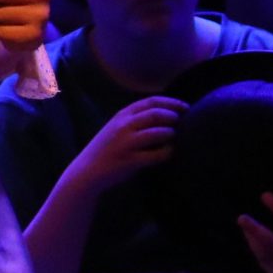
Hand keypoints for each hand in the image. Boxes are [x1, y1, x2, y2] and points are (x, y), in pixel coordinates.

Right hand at [66, 95, 184, 194]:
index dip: (172, 102)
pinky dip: (166, 152)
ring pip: (156, 133)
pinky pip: (155, 155)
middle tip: (185, 121)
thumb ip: (136, 119)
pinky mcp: (129, 161)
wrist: (87, 170)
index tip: (185, 107)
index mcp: (122, 115)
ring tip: (176, 136)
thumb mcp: (117, 127)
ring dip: (171, 133)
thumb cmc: (107, 148)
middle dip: (174, 116)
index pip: (151, 101)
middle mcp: (123, 126)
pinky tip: (170, 152)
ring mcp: (125, 143)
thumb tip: (166, 114)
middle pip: (155, 114)